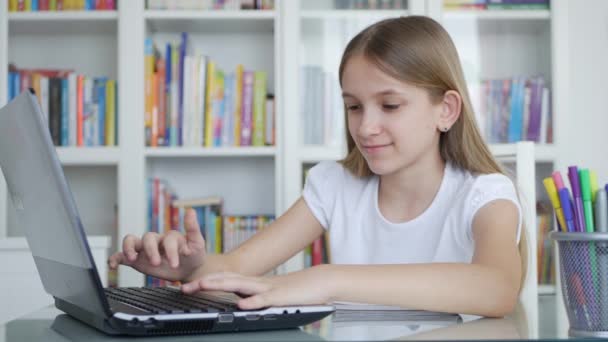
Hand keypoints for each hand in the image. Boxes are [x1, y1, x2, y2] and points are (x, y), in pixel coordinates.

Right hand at [108, 208, 205, 281]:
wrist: (188, 269)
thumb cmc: (193, 254)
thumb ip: (193, 228)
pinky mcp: (137, 260)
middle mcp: (155, 241)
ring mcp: (144, 249)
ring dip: (129, 249)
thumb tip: (191, 210)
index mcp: (169, 237)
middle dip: (151, 250)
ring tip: (133, 259)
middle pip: (147, 237)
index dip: (170, 251)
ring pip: (131, 241)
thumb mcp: (197, 243)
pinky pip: (122, 256)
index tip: (175, 263)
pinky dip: (115, 258)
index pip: (166, 239)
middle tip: (157, 263)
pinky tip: (112, 265)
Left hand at [180, 265, 333, 309]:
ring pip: (240, 285)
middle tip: (184, 287)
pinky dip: (252, 302)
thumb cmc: (294, 290)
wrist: (319, 282)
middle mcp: (256, 283)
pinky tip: (242, 305)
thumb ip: (253, 296)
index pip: (224, 280)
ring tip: (203, 286)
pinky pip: (264, 300)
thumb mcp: (268, 293)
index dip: (205, 282)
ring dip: (220, 285)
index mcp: (252, 283)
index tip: (187, 286)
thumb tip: (238, 303)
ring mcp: (267, 288)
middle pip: (226, 280)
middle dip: (204, 283)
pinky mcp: (280, 297)